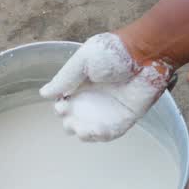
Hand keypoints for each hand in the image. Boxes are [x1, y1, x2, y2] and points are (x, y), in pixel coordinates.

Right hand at [39, 33, 173, 141]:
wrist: (144, 54)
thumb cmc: (114, 52)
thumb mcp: (82, 61)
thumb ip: (64, 79)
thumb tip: (43, 94)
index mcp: (81, 85)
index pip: (65, 104)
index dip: (60, 108)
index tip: (61, 104)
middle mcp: (94, 100)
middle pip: (74, 120)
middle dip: (68, 123)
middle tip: (69, 115)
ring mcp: (109, 111)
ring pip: (89, 130)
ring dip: (81, 133)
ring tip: (80, 128)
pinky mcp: (125, 118)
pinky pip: (110, 134)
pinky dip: (100, 136)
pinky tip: (94, 131)